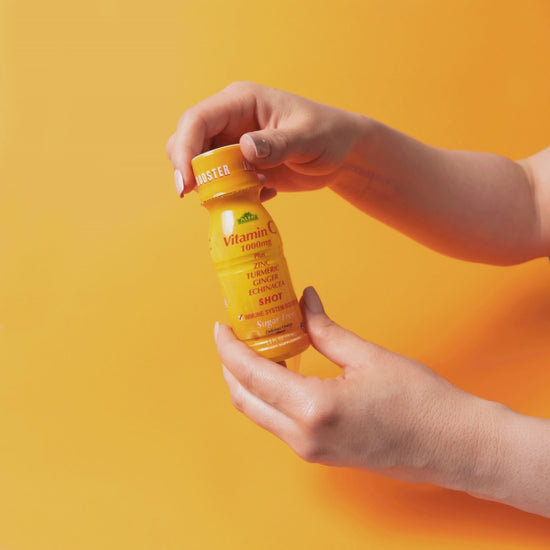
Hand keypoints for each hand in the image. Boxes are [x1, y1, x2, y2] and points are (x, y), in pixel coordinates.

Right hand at [166, 81, 365, 196]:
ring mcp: (233, 143)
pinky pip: (220, 182)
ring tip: (248, 193)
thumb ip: (278, 144)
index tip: (186, 183)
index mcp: (241, 102)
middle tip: (205, 198)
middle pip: (188, 142)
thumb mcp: (308, 139)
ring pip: (201, 165)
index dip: (184, 150)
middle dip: (190, 171)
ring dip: (212, 186)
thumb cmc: (329, 136)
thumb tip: (245, 148)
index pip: (197, 120)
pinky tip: (262, 195)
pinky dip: (230, 195)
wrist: (342, 155)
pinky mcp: (239, 166)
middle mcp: (230, 120)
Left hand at [215, 286, 503, 493]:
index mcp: (313, 408)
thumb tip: (305, 301)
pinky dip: (268, 395)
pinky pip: (278, 422)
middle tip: (235, 334)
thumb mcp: (366, 356)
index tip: (221, 326)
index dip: (230, 348)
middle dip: (231, 365)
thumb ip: (325, 329)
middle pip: (245, 398)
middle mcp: (303, 436)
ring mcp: (309, 450)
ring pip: (259, 413)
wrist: (451, 444)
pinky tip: (279, 371)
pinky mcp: (319, 454)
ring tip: (255, 347)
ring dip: (248, 381)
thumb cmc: (419, 401)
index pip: (252, 374)